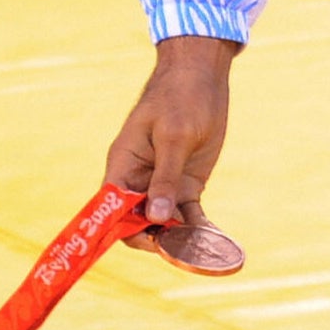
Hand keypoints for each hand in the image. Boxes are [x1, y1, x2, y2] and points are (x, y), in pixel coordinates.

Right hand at [104, 34, 236, 247]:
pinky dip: (198, 228)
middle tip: (183, 249)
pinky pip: (188, 214)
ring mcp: (164, 184)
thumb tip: (154, 216)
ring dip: (180, 239)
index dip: (127, 230)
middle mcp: (140, 182)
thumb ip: (164, 177)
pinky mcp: (187, 184)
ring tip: (202, 253)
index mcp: (123, 168)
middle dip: (157, 239)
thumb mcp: (174, 136)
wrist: (203, 76)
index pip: (114, 210)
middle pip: (139, 223)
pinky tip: (215, 243)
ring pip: (165, 223)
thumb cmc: (181, 98)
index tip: (150, 241)